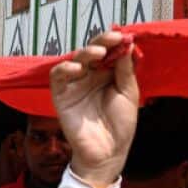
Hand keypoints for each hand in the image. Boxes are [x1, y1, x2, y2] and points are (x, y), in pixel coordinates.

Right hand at [48, 31, 139, 187]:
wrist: (109, 152)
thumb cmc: (121, 125)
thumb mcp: (129, 93)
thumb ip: (126, 70)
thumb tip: (127, 44)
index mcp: (108, 74)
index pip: (108, 51)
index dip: (113, 41)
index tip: (122, 35)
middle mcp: (91, 76)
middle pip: (91, 51)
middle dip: (101, 42)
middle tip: (112, 39)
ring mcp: (75, 84)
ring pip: (74, 59)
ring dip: (85, 52)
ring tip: (98, 53)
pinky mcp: (62, 95)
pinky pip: (58, 76)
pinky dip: (65, 69)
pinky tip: (78, 69)